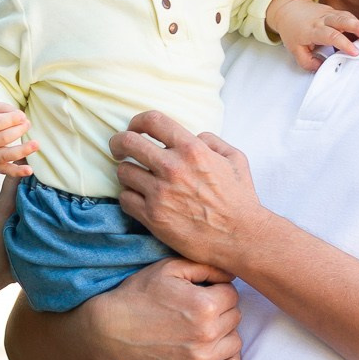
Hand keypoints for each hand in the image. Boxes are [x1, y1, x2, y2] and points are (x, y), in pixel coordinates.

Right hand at [0, 101, 39, 177]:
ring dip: (22, 150)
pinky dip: (17, 172)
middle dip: (19, 130)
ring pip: (5, 155)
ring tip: (36, 144)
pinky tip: (29, 170)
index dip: (11, 119)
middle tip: (27, 123)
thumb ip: (4, 109)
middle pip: (2, 138)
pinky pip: (4, 170)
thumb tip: (21, 117)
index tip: (22, 115)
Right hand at [85, 258, 242, 359]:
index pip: (232, 293)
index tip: (201, 292)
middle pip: (235, 317)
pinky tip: (215, 351)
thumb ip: (205, 266)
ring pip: (234, 342)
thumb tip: (232, 274)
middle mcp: (208, 333)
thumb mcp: (169, 268)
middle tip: (197, 310)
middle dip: (221, 310)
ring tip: (201, 329)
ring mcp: (202, 359)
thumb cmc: (138, 295)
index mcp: (206, 304)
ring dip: (223, 333)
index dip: (217, 289)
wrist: (111, 330)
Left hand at [111, 111, 272, 272]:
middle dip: (118, 143)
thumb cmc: (240, 199)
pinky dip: (129, 197)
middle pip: (127, 143)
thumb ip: (212, 141)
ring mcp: (160, 193)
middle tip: (120, 150)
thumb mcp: (235, 159)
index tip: (134, 129)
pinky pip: (124, 199)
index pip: (152, 121)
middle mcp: (172, 168)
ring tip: (137, 180)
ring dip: (128, 174)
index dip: (137, 121)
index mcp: (192, 150)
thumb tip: (193, 135)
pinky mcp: (153, 217)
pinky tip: (140, 199)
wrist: (240, 238)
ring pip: (123, 172)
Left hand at [267, 0, 358, 71]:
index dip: (344, 43)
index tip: (355, 52)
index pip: (331, 36)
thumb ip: (308, 62)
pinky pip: (348, 16)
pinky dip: (358, 23)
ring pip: (347, 17)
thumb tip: (323, 68)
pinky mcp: (335, 12)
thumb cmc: (293, 30)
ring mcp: (330, 13)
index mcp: (313, 29)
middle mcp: (323, 19)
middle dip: (358, 28)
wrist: (289, 9)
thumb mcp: (295, 50)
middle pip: (342, 20)